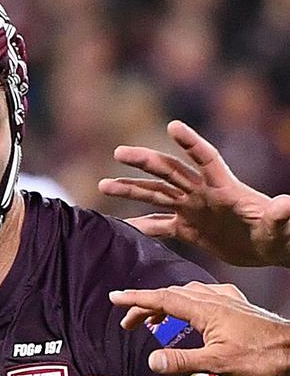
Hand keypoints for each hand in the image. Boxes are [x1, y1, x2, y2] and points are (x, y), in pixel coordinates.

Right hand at [99, 120, 289, 266]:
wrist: (268, 248)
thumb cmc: (279, 234)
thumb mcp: (280, 226)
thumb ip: (280, 215)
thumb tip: (289, 204)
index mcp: (224, 187)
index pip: (205, 158)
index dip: (190, 143)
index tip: (172, 126)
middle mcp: (202, 193)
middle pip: (168, 172)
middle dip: (144, 162)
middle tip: (119, 153)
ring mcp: (191, 209)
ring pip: (155, 195)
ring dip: (130, 190)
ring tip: (103, 186)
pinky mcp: (187, 229)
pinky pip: (158, 225)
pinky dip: (140, 226)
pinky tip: (120, 226)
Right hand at [111, 281, 289, 375]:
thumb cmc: (262, 355)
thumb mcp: (217, 363)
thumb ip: (182, 360)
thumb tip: (152, 360)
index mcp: (203, 309)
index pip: (161, 298)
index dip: (135, 298)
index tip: (115, 297)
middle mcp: (211, 299)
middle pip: (169, 295)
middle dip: (144, 306)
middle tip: (128, 321)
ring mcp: (224, 300)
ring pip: (184, 295)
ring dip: (163, 305)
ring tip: (152, 320)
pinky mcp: (234, 305)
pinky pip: (201, 296)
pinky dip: (184, 304)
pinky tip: (188, 315)